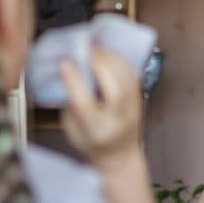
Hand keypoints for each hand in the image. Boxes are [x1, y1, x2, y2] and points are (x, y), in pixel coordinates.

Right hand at [59, 47, 141, 170]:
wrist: (120, 156)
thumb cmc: (90, 142)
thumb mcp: (71, 128)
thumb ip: (69, 101)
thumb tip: (67, 69)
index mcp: (96, 131)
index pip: (84, 102)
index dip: (73, 79)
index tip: (63, 61)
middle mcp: (118, 119)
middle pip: (111, 85)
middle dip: (97, 61)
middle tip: (83, 47)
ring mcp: (133, 107)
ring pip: (125, 75)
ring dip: (109, 56)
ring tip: (94, 48)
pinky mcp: (140, 97)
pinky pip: (131, 71)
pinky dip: (118, 59)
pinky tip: (107, 54)